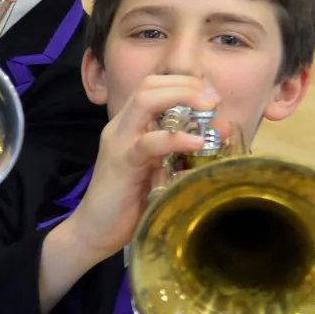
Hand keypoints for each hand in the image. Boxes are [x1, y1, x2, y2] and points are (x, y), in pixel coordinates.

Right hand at [38, 70, 217, 311]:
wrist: (94, 231)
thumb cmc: (128, 203)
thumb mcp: (160, 169)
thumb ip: (181, 151)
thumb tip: (220, 134)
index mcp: (129, 126)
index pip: (153, 86)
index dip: (184, 83)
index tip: (212, 96)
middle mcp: (121, 128)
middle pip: (150, 85)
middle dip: (187, 84)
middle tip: (214, 98)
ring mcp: (119, 143)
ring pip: (146, 101)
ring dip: (182, 96)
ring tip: (209, 106)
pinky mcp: (122, 162)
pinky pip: (150, 142)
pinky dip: (176, 138)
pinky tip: (196, 142)